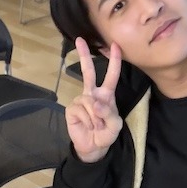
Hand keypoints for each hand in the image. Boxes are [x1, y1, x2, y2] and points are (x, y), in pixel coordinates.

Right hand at [65, 38, 122, 162]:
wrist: (93, 147)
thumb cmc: (106, 134)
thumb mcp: (114, 125)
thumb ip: (108, 113)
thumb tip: (94, 103)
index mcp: (106, 94)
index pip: (111, 75)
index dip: (114, 61)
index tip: (115, 45)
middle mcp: (92, 94)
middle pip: (88, 71)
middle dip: (84, 55)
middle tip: (79, 39)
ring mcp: (81, 100)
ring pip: (90, 103)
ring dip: (95, 118)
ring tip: (96, 127)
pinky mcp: (71, 109)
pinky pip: (81, 111)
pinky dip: (87, 121)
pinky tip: (87, 126)